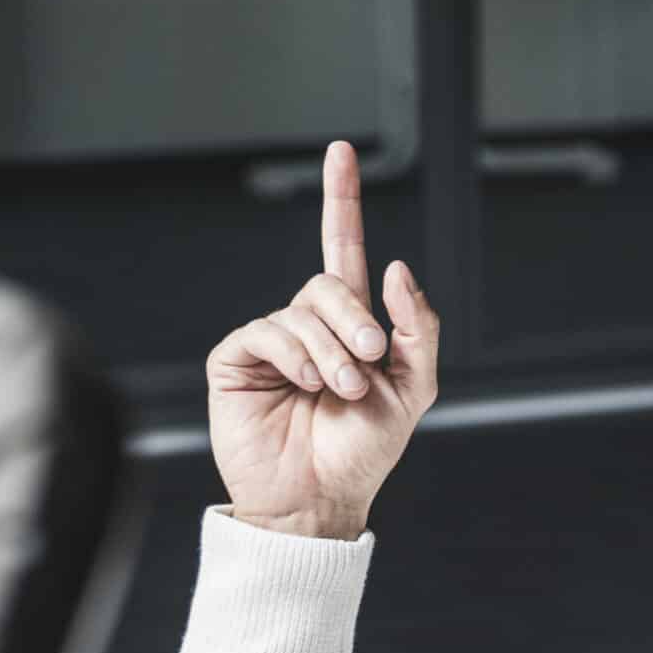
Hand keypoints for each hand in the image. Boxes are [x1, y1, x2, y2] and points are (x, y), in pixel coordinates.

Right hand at [204, 141, 440, 540]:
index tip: (341, 152)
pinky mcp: (236, 361)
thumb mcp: (412, 389)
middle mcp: (306, 326)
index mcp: (347, 326)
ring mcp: (269, 342)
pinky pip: (265, 331)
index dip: (340, 201)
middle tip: (366, 366)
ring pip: (301, 311)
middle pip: (327, 281)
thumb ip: (417, 329)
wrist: (319, 500)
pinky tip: (304, 385)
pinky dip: (293, 355)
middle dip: (354, 320)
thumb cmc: (362, 452)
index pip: (342, 249)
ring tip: (338, 392)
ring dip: (331, 352)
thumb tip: (395, 267)